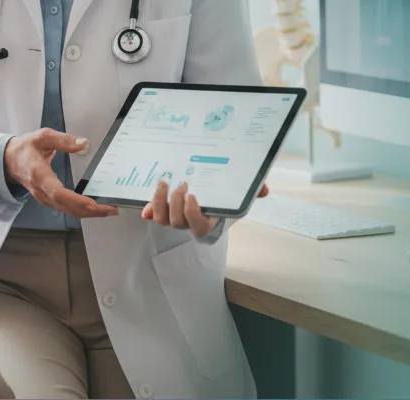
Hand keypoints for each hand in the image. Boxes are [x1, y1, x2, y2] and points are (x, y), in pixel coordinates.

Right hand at [4, 128, 118, 218]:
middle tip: (111, 209)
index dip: (76, 200)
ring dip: (89, 213)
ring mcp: (45, 198)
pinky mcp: (49, 200)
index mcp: (39, 174)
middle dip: (91, 211)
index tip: (92, 203)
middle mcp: (42, 191)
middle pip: (67, 207)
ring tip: (109, 210)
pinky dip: (82, 211)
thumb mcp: (42, 137)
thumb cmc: (25, 149)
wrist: (9, 161)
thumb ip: (63, 140)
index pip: (57, 193)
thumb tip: (83, 143)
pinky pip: (67, 209)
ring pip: (68, 211)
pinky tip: (95, 208)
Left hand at [141, 181, 269, 237]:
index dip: (191, 214)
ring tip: (163, 183)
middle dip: (175, 204)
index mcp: (207, 224)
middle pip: (176, 222)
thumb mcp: (239, 195)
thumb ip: (253, 192)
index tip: (193, 196)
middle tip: (181, 185)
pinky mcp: (163, 211)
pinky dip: (148, 210)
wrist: (209, 200)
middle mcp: (188, 224)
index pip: (197, 227)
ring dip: (159, 201)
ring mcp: (174, 219)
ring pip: (162, 218)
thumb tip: (264, 190)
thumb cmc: (224, 200)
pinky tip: (145, 204)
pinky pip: (152, 215)